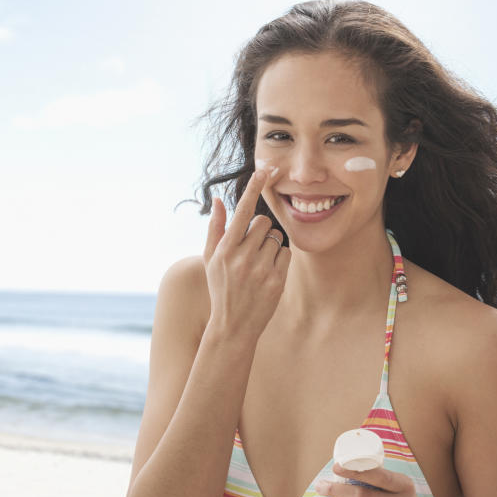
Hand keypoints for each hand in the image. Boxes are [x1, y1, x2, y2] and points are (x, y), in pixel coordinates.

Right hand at [203, 168, 289, 341]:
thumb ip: (215, 228)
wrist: (232, 326)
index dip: (254, 188)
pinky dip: (279, 259)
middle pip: (263, 222)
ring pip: (275, 237)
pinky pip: (286, 253)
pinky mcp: (276, 280)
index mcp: (224, 249)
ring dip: (270, 246)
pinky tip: (268, 273)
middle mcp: (241, 257)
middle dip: (260, 231)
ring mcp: (260, 270)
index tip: (265, 169)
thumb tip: (217, 199)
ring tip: (257, 265)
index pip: (242, 211)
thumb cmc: (221, 288)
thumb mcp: (210, 259)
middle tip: (252, 249)